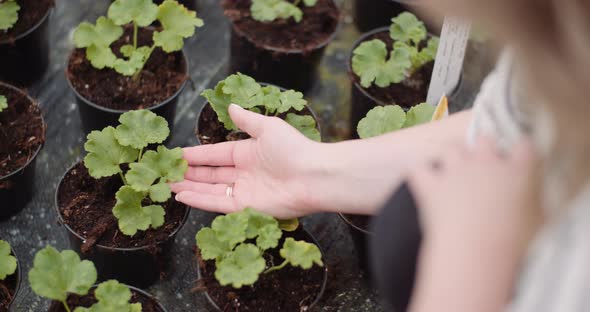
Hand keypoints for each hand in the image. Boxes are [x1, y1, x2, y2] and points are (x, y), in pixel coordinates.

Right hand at [171, 104, 318, 218]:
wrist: (312, 176)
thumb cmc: (293, 149)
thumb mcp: (267, 128)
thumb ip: (247, 121)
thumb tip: (232, 107)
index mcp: (248, 153)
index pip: (215, 154)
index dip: (196, 154)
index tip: (177, 154)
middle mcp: (244, 173)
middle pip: (211, 174)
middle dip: (189, 173)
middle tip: (167, 172)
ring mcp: (245, 191)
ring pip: (211, 189)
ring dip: (190, 187)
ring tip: (169, 184)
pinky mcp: (246, 207)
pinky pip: (218, 203)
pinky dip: (200, 200)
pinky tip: (183, 196)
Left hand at [408, 137, 541, 311]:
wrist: (476, 252)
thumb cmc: (514, 243)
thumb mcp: (538, 222)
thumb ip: (534, 203)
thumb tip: (530, 201)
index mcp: (519, 171)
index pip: (524, 146)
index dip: (520, 151)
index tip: (519, 158)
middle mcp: (486, 163)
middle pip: (485, 140)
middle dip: (483, 148)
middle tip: (483, 166)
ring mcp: (456, 171)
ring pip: (451, 147)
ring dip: (452, 156)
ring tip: (453, 170)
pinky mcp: (431, 185)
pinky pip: (418, 169)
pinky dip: (420, 174)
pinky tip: (424, 182)